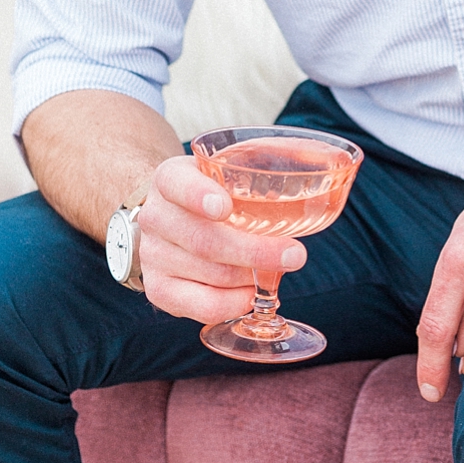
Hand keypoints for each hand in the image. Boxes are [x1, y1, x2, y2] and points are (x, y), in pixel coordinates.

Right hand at [136, 155, 306, 321]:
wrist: (169, 218)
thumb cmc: (209, 191)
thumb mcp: (222, 168)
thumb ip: (257, 162)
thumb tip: (311, 157)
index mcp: (169, 178)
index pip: (178, 184)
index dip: (199, 195)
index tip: (225, 206)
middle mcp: (155, 217)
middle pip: (204, 240)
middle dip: (254, 251)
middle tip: (295, 254)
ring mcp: (153, 256)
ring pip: (209, 275)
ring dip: (251, 277)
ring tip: (281, 269)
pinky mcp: (158, 290)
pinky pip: (201, 305)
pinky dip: (234, 303)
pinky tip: (252, 292)